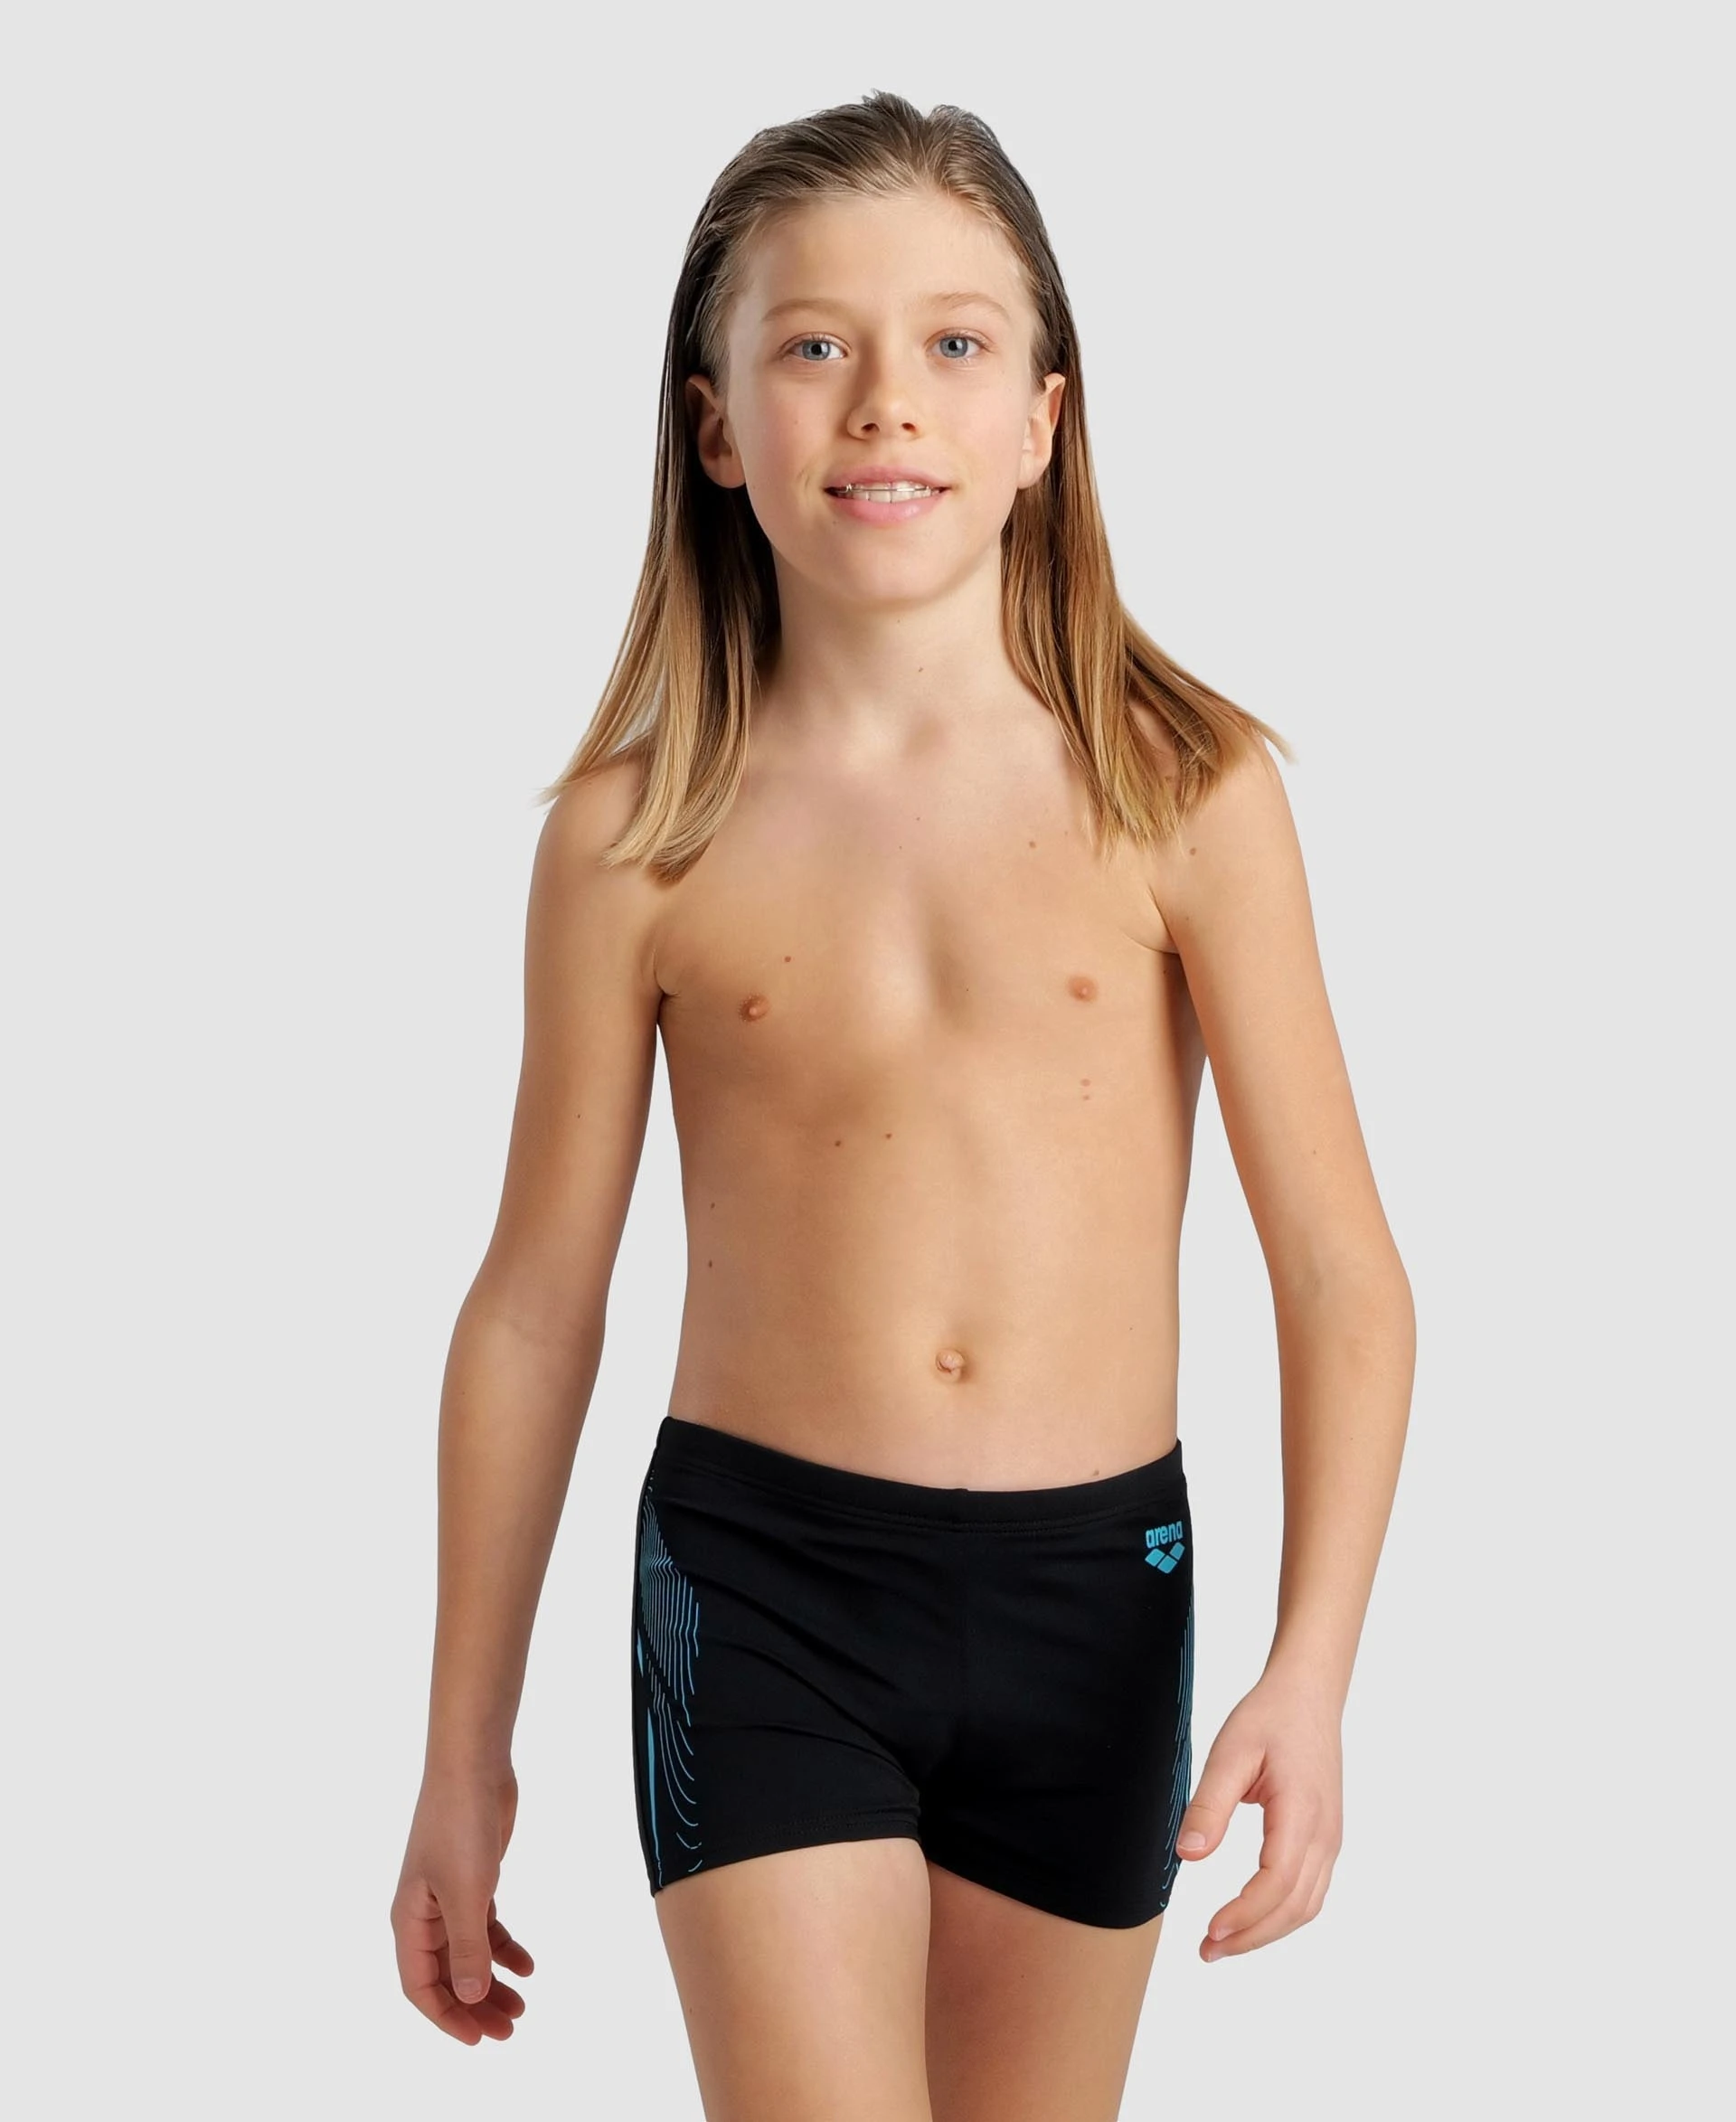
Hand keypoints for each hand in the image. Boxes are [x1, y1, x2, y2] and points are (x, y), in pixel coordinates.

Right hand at [392, 1765, 533, 2042]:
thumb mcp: (467, 1894)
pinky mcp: (472, 1879)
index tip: (480, 2038)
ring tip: (522, 2005)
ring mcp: (447, 1895)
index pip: (420, 1987)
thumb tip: (470, 1999)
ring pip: (467, 1953)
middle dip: (475, 2006)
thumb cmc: (460, 1826)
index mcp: (408, 1921)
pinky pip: (484, 1926)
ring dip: (492, 1980)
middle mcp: (423, 1914)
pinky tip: (528, 1963)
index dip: (447, 2017)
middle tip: (510, 2028)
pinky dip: (503, 1946)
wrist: (473, 1766)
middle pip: (445, 1976)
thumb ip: (468, 1949)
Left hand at [1173, 1670, 1342, 1961]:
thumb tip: (1188, 1856)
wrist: (1309, 1695)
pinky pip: (1310, 1891)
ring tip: (1223, 1943)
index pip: (1277, 1882)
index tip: (1209, 1930)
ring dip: (1267, 1931)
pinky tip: (1252, 1918)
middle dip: (1251, 1936)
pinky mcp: (1325, 1838)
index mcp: (1301, 1813)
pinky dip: (1282, 1915)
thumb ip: (1210, 1805)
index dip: (1245, 1914)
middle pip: (1294, 1906)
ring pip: (1306, 1906)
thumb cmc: (1269, 1718)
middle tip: (1206, 1950)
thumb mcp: (1230, 1753)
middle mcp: (1324, 1834)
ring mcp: (1330, 1839)